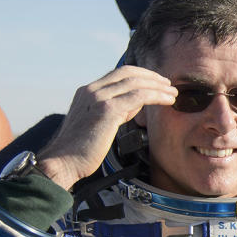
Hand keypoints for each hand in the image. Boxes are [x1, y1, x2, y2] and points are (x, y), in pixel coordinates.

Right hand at [37, 66, 176, 189]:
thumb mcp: (97, 124)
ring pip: (135, 82)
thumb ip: (114, 112)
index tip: (156, 82)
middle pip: (127, 73)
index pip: (118, 74)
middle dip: (151, 77)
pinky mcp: (107, 110)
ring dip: (158, 86)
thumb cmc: (80, 151)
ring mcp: (98, 98)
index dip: (140, 75)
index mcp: (87, 92)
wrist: (63, 162)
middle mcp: (91, 90)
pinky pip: (138, 96)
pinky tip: (167, 100)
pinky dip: (156, 95)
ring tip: (173, 93)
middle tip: (168, 85)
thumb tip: (135, 106)